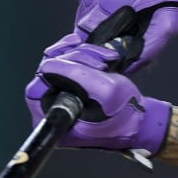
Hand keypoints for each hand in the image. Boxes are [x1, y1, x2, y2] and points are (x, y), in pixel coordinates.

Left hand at [25, 44, 171, 152]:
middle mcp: (51, 112)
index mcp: (54, 121)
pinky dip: (85, 56)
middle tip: (101, 63)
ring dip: (84, 55)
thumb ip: (76, 74)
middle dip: (76, 59)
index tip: (77, 64)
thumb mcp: (105, 91)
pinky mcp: (70, 88)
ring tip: (106, 62)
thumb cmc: (125, 113)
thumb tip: (49, 63)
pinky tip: (101, 58)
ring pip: (59, 63)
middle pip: (48, 72)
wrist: (140, 120)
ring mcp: (60, 99)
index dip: (54, 69)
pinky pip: (68, 64)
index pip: (36, 88)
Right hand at [48, 0, 177, 73]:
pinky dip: (100, 12)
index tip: (113, 57)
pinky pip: (90, 4)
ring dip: (99, 26)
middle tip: (121, 44)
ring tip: (124, 26)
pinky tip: (121, 10)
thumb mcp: (168, 23)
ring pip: (84, 17)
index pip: (87, 39)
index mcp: (108, 1)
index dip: (99, 53)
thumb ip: (149, 49)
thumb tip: (128, 69)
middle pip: (83, 29)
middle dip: (99, 41)